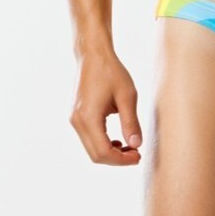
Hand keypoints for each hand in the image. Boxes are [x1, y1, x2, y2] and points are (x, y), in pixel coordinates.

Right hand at [69, 46, 143, 165]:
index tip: (139, 155)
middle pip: (96, 155)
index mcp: (88, 117)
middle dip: (117, 160)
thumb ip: (131, 123)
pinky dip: (103, 145)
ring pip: (91, 150)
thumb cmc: (111, 71)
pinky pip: (89, 140)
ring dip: (111, 153)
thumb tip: (137, 145)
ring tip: (130, 147)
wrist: (93, 55)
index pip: (103, 152)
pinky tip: (118, 141)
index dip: (122, 160)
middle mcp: (77, 121)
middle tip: (137, 154)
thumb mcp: (127, 96)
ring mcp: (75, 120)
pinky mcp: (77, 117)